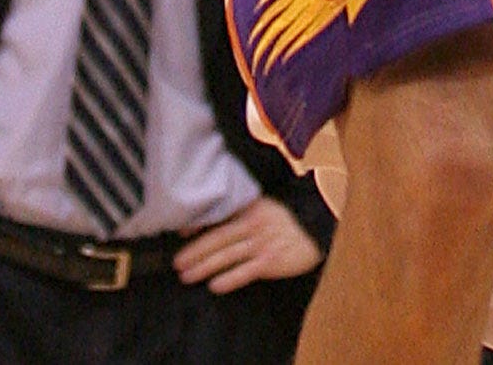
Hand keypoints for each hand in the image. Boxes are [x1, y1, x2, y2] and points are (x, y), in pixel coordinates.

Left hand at [174, 197, 321, 292]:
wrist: (316, 228)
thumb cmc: (286, 219)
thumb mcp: (263, 207)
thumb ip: (241, 212)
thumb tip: (213, 220)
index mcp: (249, 208)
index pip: (218, 215)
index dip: (198, 224)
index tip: (179, 233)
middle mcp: (252, 224)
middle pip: (217, 238)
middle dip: (194, 251)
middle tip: (176, 263)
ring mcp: (261, 243)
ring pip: (227, 255)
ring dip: (204, 266)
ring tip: (187, 276)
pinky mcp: (271, 261)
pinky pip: (246, 271)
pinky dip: (230, 278)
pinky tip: (215, 285)